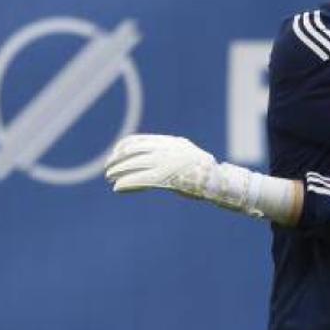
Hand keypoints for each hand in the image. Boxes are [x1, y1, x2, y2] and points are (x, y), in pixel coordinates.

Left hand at [104, 133, 300, 223]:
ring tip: (110, 179)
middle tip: (107, 170)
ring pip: (135, 165)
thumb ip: (171, 156)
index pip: (140, 140)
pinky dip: (128, 184)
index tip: (114, 155)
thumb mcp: (187, 157)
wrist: (221, 182)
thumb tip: (154, 160)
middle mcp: (168, 150)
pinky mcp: (168, 178)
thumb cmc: (206, 174)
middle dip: (118, 161)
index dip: (123, 147)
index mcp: (172, 142)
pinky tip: (118, 189)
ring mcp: (168, 163)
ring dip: (119, 172)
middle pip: (135, 152)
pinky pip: (142, 180)